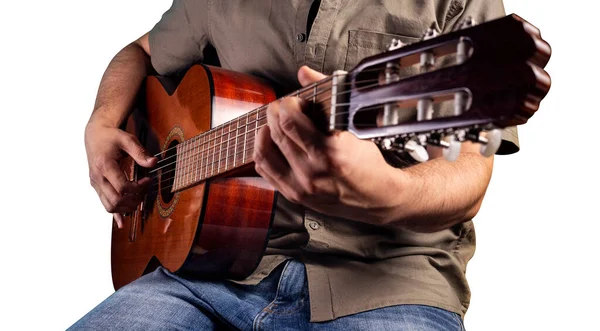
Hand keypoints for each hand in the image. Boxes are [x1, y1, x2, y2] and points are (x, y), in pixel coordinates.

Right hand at [85, 121, 156, 226]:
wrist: (95, 135)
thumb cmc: (112, 137)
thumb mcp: (127, 139)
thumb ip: (140, 152)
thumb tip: (154, 162)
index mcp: (104, 166)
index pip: (122, 186)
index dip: (138, 188)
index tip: (148, 181)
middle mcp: (97, 178)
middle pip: (115, 200)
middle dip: (134, 199)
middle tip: (145, 190)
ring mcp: (96, 184)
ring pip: (109, 206)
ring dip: (127, 207)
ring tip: (139, 197)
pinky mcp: (97, 187)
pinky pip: (105, 205)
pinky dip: (114, 215)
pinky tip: (122, 224)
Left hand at [253, 66, 410, 223]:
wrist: (377, 198)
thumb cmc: (369, 165)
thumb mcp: (353, 129)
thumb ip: (327, 97)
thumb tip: (304, 73)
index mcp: (329, 153)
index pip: (290, 122)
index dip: (288, 105)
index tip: (295, 102)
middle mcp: (312, 172)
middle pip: (277, 133)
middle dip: (275, 113)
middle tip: (282, 108)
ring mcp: (301, 187)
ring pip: (264, 152)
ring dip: (265, 131)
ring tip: (274, 124)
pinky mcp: (294, 196)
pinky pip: (265, 171)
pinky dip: (263, 153)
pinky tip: (271, 144)